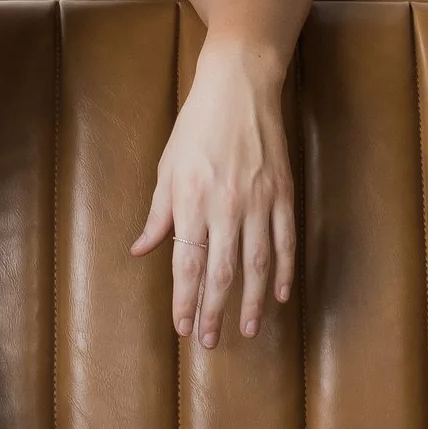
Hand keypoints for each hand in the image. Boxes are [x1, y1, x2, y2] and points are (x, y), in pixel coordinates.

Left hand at [130, 40, 297, 345]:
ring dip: (251, 300)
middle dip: (214, 311)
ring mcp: (257, 201)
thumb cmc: (196, 126)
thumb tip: (141, 250)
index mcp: (190, 200)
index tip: (183, 327)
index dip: (185, 299)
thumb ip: (158, 214)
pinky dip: (284, 270)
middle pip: (221, 271)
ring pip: (256, 263)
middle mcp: (224, 205)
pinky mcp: (283, 193)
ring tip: (246, 329)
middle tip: (210, 342)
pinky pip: (285, 241)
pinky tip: (279, 295)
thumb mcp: (167, 168)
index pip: (186, 263)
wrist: (239, 86)